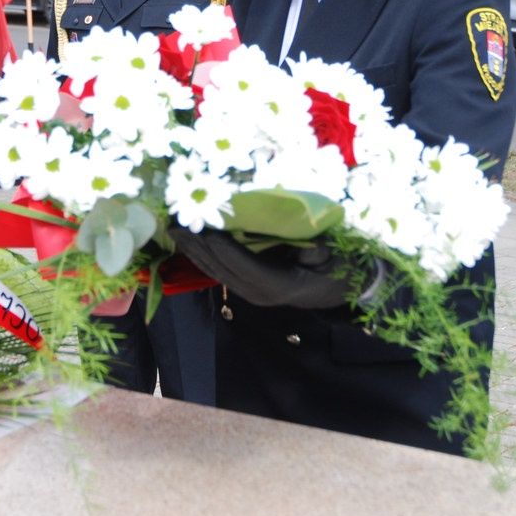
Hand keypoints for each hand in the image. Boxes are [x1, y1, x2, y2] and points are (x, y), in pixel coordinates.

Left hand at [168, 226, 379, 309]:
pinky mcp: (247, 287)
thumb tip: (305, 248)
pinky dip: (202, 256)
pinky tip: (189, 242)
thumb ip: (315, 252)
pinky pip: (219, 272)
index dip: (225, 249)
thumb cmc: (337, 267)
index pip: (246, 266)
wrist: (341, 288)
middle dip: (198, 246)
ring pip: (215, 272)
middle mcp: (260, 293)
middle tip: (177, 223)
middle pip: (223, 269)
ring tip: (174, 230)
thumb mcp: (331, 257)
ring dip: (194, 251)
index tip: (206, 230)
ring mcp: (251, 292)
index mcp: (280, 285)